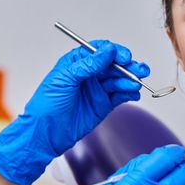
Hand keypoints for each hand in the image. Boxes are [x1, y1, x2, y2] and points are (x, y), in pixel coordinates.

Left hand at [0, 40, 149, 184]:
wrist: (46, 134)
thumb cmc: (46, 105)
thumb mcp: (65, 78)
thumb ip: (88, 64)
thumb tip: (107, 50)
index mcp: (78, 63)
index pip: (101, 51)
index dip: (115, 52)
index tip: (123, 57)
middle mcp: (90, 74)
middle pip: (115, 65)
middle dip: (129, 66)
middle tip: (139, 70)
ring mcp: (98, 89)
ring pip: (120, 80)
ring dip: (130, 80)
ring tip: (135, 84)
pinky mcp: (104, 104)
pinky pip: (121, 95)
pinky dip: (130, 93)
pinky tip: (134, 94)